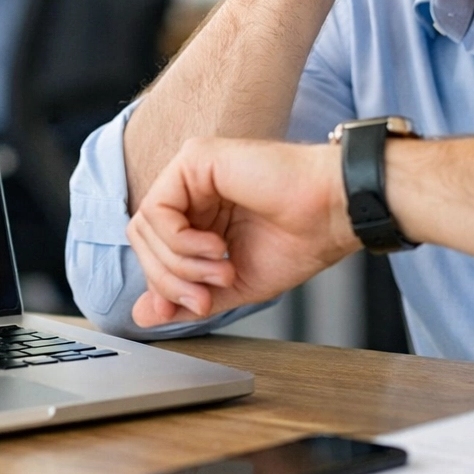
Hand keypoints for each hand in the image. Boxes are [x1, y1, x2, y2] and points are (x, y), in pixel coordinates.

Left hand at [126, 137, 359, 326]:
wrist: (331, 215)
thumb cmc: (299, 240)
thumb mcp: (231, 284)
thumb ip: (185, 296)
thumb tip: (142, 315)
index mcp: (199, 214)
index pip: (153, 251)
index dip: (165, 285)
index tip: (198, 305)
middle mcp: (191, 189)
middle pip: (142, 239)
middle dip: (169, 279)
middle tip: (206, 296)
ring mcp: (191, 171)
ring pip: (144, 227)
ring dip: (179, 264)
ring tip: (222, 271)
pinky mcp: (195, 158)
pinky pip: (158, 209)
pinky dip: (181, 241)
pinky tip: (217, 248)